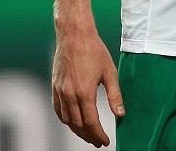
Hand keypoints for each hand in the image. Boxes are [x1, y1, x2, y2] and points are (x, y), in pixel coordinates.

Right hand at [52, 28, 124, 147]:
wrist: (74, 35)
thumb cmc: (94, 50)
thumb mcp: (110, 72)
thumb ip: (115, 95)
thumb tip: (121, 114)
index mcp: (84, 93)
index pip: (91, 123)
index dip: (98, 135)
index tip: (105, 141)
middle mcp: (69, 95)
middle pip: (78, 125)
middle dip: (88, 136)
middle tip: (97, 142)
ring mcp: (60, 91)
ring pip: (66, 120)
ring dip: (77, 131)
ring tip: (87, 135)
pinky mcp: (54, 87)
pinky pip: (58, 110)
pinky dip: (65, 120)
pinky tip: (72, 122)